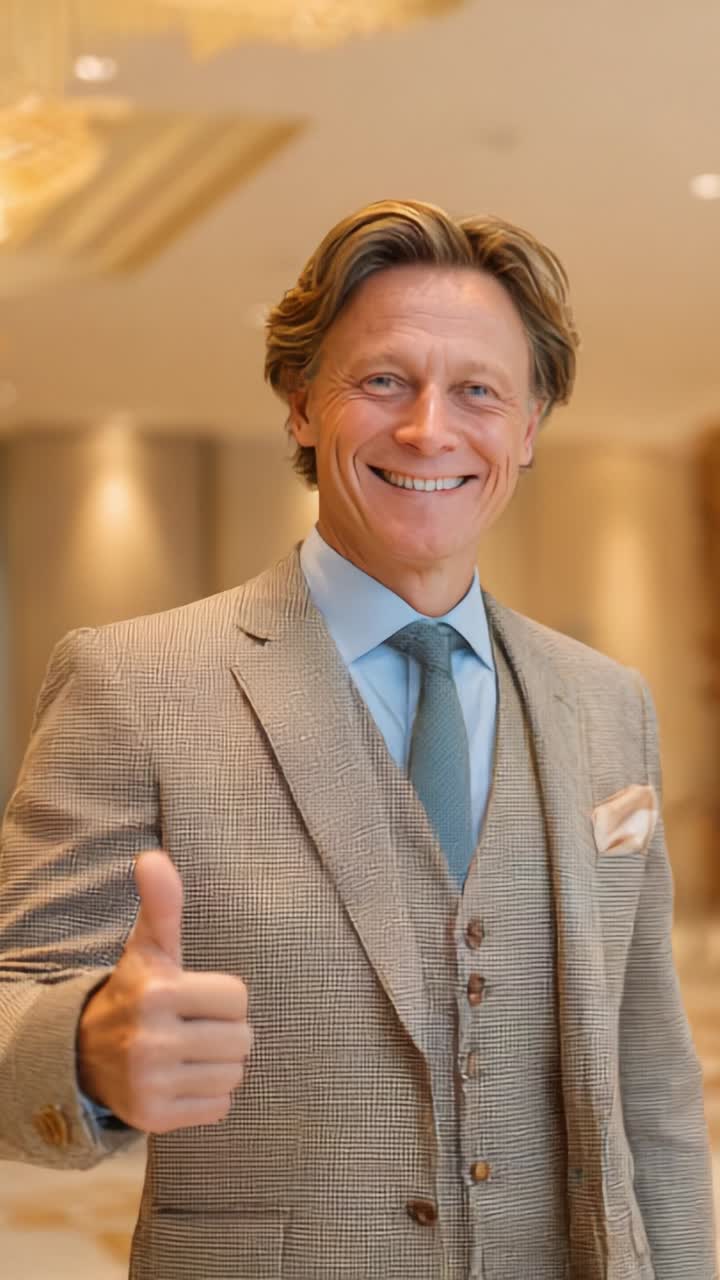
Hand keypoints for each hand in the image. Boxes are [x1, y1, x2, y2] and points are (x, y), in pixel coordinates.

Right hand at [77, 850, 251, 1133]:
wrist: (86, 1052)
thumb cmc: (136, 990)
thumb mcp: (148, 947)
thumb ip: (162, 903)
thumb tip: (153, 857)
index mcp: (157, 993)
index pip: (238, 998)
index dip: (222, 997)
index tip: (194, 996)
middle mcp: (151, 1040)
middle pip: (242, 1039)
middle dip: (224, 1032)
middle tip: (192, 1026)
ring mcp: (150, 1083)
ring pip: (234, 1075)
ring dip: (218, 1065)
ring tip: (187, 1052)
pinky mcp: (153, 1119)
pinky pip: (220, 1108)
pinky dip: (208, 1097)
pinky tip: (180, 1079)